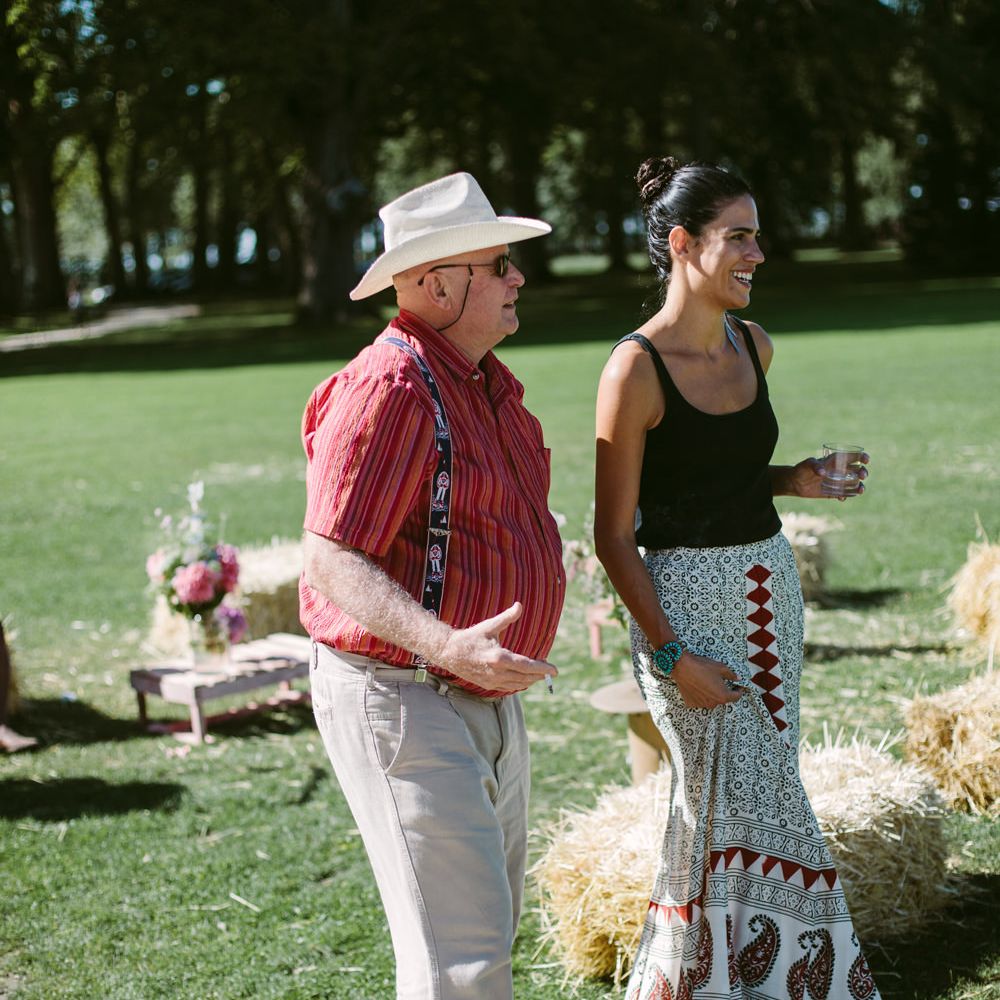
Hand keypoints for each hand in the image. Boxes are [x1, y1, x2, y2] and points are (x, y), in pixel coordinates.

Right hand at [434, 602, 557, 692]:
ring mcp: (492, 681)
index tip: (555, 670)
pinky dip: (519, 685)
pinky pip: (508, 688)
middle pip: (525, 678)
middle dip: (539, 675)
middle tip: (549, 671)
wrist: (449, 652)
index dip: (543, 669)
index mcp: (499, 658)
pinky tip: (524, 680)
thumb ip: (507, 617)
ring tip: (539, 675)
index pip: (527, 666)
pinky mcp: (487, 685)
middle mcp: (497, 672)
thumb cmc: (470, 638)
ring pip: (518, 685)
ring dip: (531, 681)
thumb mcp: (490, 626)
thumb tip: (519, 605)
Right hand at [671, 652, 744, 708]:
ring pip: (711, 700)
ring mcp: (701, 704)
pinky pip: (700, 700)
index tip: (739, 686)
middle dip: (723, 691)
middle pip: (722, 699)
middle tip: (720, 681)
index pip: (736, 697)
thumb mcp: (720, 668)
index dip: (739, 690)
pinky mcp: (691, 703)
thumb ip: (731, 675)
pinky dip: (701, 695)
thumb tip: (738, 678)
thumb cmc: (702, 667)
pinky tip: (698, 686)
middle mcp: (713, 703)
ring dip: (712, 694)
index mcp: (722, 696)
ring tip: (707, 682)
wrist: (682, 667)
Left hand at [786, 454, 868, 500]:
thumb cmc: (801, 469)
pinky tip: (841, 498)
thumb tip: (823, 473)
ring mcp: (838, 482)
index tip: (866, 460)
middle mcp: (840, 471)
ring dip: (859, 486)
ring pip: (854, 483)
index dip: (861, 456)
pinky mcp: (834, 492)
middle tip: (862, 476)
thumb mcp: (806, 464)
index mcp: (836, 461)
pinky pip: (844, 494)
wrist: (794, 483)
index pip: (852, 456)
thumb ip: (814, 466)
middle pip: (857, 470)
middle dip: (863, 472)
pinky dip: (846, 496)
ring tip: (860, 490)